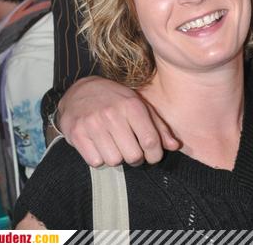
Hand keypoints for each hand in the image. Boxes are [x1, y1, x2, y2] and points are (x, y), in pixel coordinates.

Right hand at [58, 76, 179, 166]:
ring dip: (116, 157)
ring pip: (114, 161)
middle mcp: (112, 114)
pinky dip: (99, 158)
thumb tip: (175, 146)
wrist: (80, 91)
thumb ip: (159, 126)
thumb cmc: (115, 100)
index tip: (153, 155)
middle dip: (136, 157)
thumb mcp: (139, 105)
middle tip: (131, 149)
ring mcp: (93, 124)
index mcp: (131, 105)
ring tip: (114, 144)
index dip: (155, 154)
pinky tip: (99, 144)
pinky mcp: (77, 134)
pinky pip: (96, 162)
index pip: (150, 140)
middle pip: (133, 156)